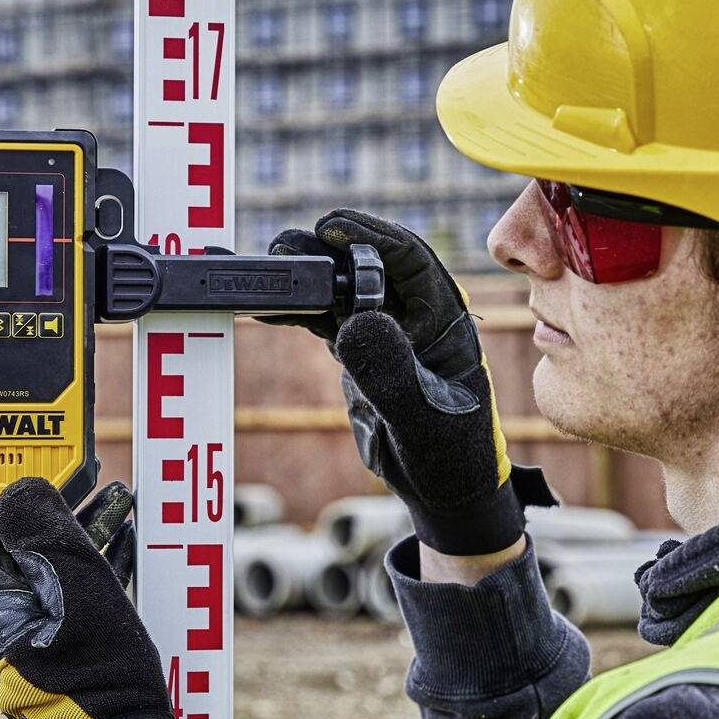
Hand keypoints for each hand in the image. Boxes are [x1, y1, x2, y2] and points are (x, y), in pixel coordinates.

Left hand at [0, 477, 183, 718]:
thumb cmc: (97, 665)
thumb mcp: (72, 580)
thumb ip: (40, 527)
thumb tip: (14, 487)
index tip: (22, 455)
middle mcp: (0, 621)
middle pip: (14, 544)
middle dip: (49, 504)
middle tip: (81, 471)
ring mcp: (31, 638)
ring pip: (48, 567)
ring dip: (79, 530)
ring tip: (117, 498)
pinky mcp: (63, 651)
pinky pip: (72, 593)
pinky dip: (95, 562)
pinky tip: (127, 539)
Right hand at [264, 209, 553, 554]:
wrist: (443, 490)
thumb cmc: (451, 457)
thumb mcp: (424, 418)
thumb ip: (392, 373)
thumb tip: (354, 321)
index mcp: (446, 318)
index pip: (410, 257)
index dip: (370, 235)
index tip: (331, 228)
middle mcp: (416, 315)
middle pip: (369, 262)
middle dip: (328, 248)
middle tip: (285, 245)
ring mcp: (386, 331)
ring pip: (342, 288)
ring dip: (307, 278)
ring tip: (268, 269)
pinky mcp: (361, 351)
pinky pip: (326, 319)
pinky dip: (298, 311)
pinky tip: (267, 307)